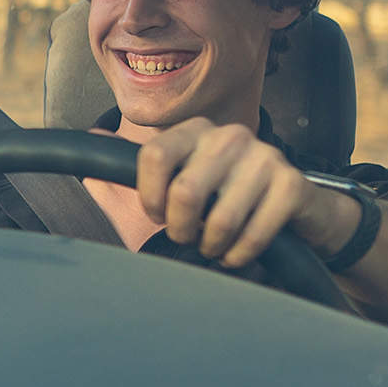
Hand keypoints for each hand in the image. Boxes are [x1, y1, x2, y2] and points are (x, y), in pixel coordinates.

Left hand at [128, 118, 349, 267]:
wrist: (293, 211)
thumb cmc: (223, 201)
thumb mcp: (172, 184)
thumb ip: (128, 165)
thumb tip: (94, 135)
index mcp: (196, 131)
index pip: (154, 156)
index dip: (150, 198)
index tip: (158, 215)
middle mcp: (230, 136)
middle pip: (184, 192)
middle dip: (181, 230)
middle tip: (188, 237)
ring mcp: (265, 157)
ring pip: (220, 219)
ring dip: (212, 246)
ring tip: (214, 246)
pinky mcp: (291, 185)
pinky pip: (254, 234)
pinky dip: (239, 255)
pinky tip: (237, 253)